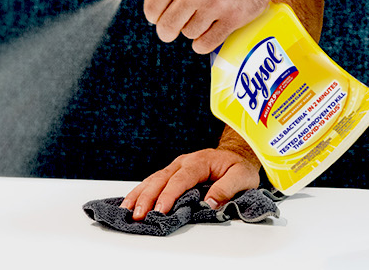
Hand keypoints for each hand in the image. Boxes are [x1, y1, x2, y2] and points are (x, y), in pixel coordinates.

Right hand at [120, 147, 261, 220]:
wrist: (234, 154)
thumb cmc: (238, 167)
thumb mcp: (242, 177)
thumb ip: (227, 189)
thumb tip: (209, 203)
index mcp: (199, 162)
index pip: (180, 179)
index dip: (169, 195)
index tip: (160, 210)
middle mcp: (183, 163)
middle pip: (160, 179)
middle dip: (147, 197)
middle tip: (138, 215)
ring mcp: (174, 167)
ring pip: (152, 180)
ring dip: (139, 195)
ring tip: (127, 210)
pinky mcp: (171, 174)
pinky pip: (153, 182)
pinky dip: (140, 192)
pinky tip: (130, 202)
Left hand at [142, 0, 293, 53]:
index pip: (152, 5)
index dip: (153, 14)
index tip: (157, 16)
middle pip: (167, 26)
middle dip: (166, 30)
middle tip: (171, 29)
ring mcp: (215, 6)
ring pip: (189, 34)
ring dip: (191, 31)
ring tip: (199, 21)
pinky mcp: (234, 18)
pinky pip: (207, 43)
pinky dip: (203, 43)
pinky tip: (206, 34)